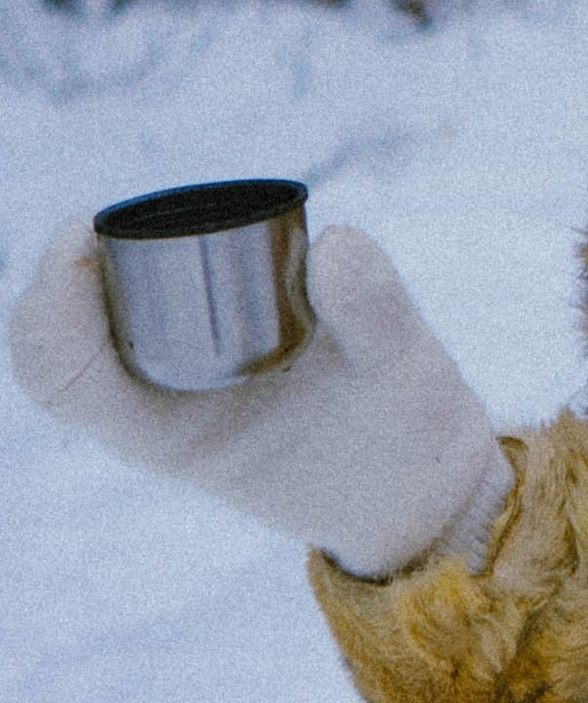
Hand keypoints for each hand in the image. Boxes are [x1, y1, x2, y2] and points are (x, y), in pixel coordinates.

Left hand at [9, 219, 511, 578]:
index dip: (53, 303)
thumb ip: (373, 310)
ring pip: (92, 325)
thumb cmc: (405, 447)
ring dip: (101, 266)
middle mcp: (161, 410)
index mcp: (174, 434)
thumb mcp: (405, 373)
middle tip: (117, 216)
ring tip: (146, 218)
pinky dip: (138, 270)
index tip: (85, 235)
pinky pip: (139, 313)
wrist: (420, 486)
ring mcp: (180, 387)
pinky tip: (174, 234)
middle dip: (67, 269)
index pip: (65, 377)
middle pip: (59, 340)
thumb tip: (330, 242)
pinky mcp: (211, 359)